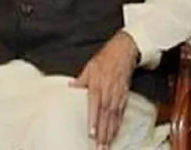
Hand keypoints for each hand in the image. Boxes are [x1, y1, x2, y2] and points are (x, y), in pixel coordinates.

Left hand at [69, 31, 138, 148]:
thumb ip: (80, 80)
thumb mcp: (88, 68)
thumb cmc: (104, 61)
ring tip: (106, 146)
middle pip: (105, 118)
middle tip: (99, 147)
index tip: (91, 134)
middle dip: (102, 134)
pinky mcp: (124, 99)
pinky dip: (117, 127)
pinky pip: (120, 116)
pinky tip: (114, 135)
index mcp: (97, 87)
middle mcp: (108, 95)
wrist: (123, 54)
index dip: (93, 121)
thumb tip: (70, 86)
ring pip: (113, 119)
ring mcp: (117, 98)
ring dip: (110, 134)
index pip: (94, 108)